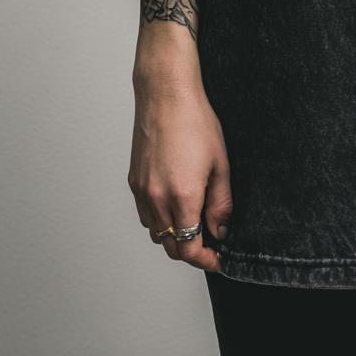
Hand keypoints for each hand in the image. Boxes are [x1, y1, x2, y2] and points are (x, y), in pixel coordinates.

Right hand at [128, 74, 232, 272]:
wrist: (166, 95)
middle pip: (171, 247)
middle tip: (211, 244)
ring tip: (195, 222)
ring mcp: (142, 191)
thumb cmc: (195, 122)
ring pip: (156, 233)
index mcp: (182, 196)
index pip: (189, 248)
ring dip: (174, 237)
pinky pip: (145, 215)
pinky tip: (175, 206)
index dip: (205, 260)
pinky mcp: (133, 182)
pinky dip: (160, 221)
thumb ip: (221, 203)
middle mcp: (157, 199)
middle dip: (192, 251)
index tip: (218, 259)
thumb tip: (221, 230)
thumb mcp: (220, 163)